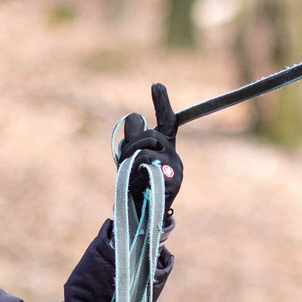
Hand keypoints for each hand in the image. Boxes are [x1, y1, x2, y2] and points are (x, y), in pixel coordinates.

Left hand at [118, 84, 181, 206]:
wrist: (142, 217)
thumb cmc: (136, 186)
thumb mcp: (131, 160)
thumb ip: (132, 140)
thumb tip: (134, 116)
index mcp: (166, 148)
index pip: (167, 121)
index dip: (162, 103)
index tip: (156, 84)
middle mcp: (173, 156)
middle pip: (149, 135)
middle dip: (133, 144)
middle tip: (127, 162)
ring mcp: (174, 170)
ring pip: (145, 150)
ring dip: (131, 161)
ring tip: (131, 177)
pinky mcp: (170, 183)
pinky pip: (145, 166)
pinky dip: (134, 173)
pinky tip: (134, 183)